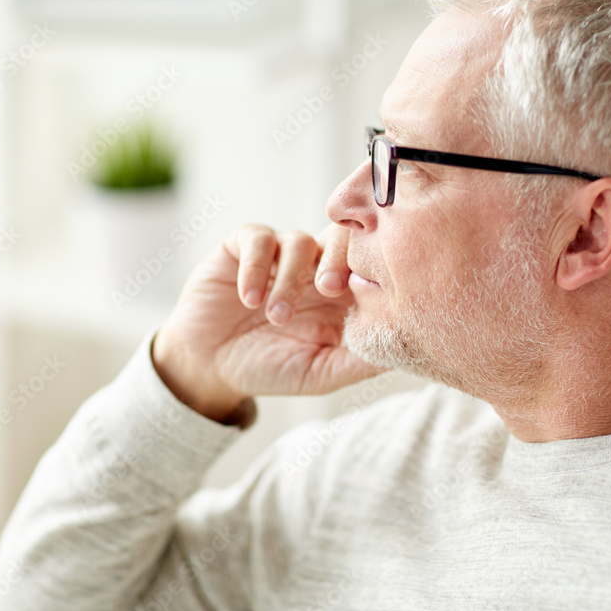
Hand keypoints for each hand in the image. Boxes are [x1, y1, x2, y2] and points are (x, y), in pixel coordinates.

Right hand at [151, 223, 384, 423]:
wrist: (209, 366)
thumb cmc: (270, 369)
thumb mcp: (320, 374)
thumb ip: (358, 363)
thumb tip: (402, 352)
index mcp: (341, 292)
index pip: (368, 263)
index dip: (371, 271)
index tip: (364, 296)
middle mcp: (314, 266)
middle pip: (342, 235)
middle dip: (338, 258)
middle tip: (328, 288)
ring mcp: (279, 254)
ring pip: (300, 241)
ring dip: (289, 280)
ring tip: (276, 316)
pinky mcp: (242, 246)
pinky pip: (257, 239)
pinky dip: (256, 267)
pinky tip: (251, 299)